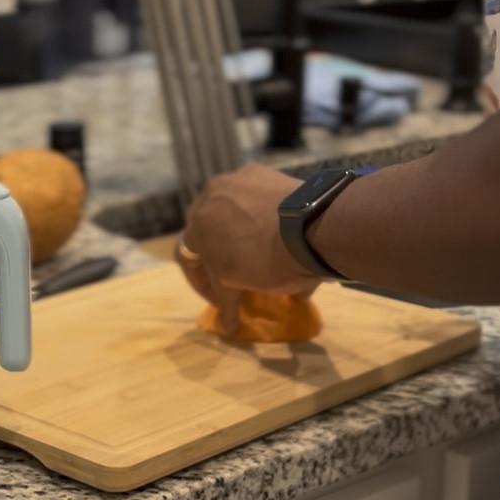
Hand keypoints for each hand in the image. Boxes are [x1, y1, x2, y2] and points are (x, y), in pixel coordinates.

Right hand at [175, 166, 320, 335]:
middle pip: (208, 232)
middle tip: (240, 274)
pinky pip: (255, 197)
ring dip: (240, 232)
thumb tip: (230, 328)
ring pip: (231, 211)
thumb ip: (230, 300)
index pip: (189, 261)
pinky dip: (263, 215)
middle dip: (221, 256)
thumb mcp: (242, 285)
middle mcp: (208, 198)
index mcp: (196, 229)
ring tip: (263, 250)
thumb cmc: (268, 261)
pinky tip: (279, 229)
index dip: (204, 286)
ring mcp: (235, 181)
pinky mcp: (261, 172)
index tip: (224, 301)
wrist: (311, 226)